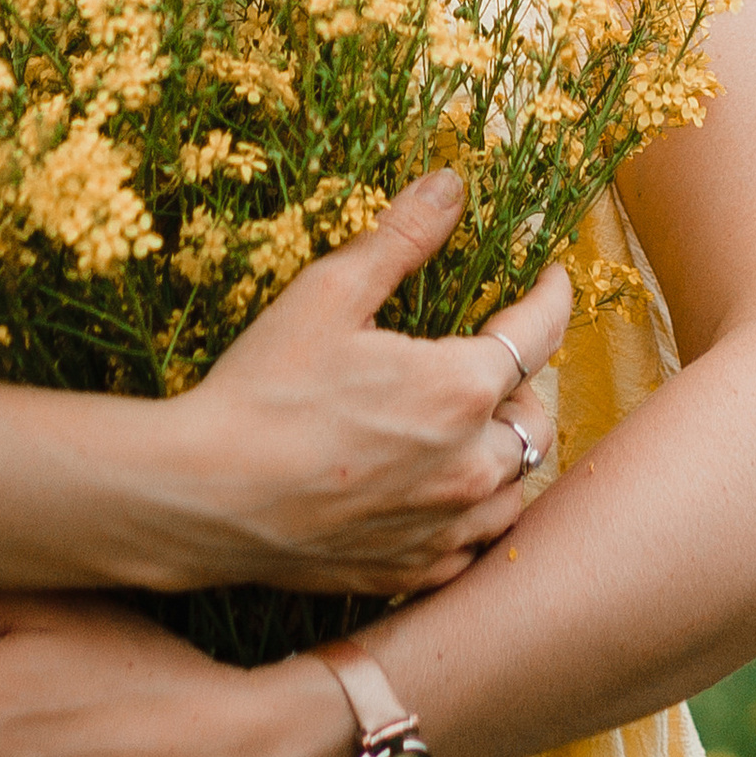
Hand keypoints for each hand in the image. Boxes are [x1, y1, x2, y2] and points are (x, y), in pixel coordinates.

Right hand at [155, 170, 567, 596]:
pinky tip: (440, 495)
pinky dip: (470, 516)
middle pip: (535, 419)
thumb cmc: (262, 389)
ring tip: (474, 430)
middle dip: (524, 384)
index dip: (553, 299)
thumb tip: (451, 184)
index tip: (553, 281)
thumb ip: (401, 237)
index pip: (540, 334)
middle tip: (492, 362)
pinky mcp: (411, 571)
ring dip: (505, 454)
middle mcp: (470, 465)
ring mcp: (443, 527)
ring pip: (513, 490)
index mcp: (461, 389)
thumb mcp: (329, 293)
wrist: (202, 497)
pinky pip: (471, 545)